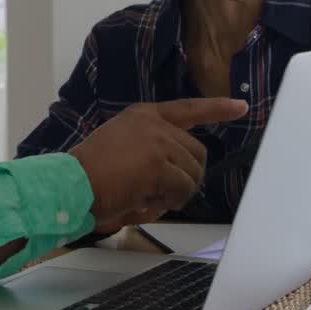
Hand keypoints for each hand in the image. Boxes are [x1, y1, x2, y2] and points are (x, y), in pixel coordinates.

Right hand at [70, 98, 247, 232]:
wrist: (70, 183)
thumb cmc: (87, 175)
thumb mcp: (120, 150)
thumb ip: (151, 155)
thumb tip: (178, 182)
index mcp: (142, 115)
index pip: (188, 108)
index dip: (217, 109)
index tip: (241, 107)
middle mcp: (153, 123)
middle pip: (196, 152)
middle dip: (188, 176)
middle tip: (165, 194)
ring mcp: (158, 141)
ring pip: (192, 173)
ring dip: (177, 192)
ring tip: (148, 198)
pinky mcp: (160, 164)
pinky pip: (183, 188)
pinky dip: (171, 201)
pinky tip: (148, 202)